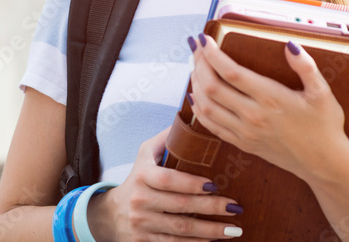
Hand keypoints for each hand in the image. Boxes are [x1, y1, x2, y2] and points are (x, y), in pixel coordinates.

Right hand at [89, 126, 244, 240]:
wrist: (113, 214)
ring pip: (181, 228)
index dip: (191, 183)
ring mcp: (142, 223)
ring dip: (211, 231)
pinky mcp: (145, 241)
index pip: (168, 180)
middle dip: (211, 208)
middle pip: (180, 205)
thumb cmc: (138, 177)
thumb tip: (192, 119)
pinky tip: (216, 241)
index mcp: (142, 175)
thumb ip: (167, 138)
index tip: (214, 185)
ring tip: (234, 230)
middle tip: (235, 207)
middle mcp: (140, 200)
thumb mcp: (145, 154)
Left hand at [187, 33, 348, 183]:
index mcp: (271, 99)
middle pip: (212, 87)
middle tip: (197, 48)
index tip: (204, 39)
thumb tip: (290, 45)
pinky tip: (196, 95)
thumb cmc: (325, 126)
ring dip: (195, 83)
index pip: (231, 72)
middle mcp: (253, 116)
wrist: (324, 164)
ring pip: (207, 106)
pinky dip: (199, 109)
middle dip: (199, 64)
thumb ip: (307, 67)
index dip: (212, 54)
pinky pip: (211, 126)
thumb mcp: (322, 94)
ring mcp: (245, 132)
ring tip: (195, 66)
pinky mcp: (243, 144)